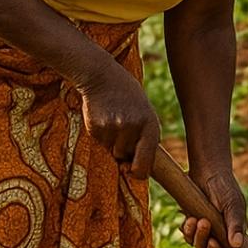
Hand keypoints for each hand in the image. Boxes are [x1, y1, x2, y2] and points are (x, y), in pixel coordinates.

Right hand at [78, 63, 159, 178]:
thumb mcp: (144, 110)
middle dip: (124, 150)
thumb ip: (145, 135)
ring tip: (112, 119)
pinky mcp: (97, 128)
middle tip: (121, 129)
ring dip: (112, 142)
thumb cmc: (126, 94)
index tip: (133, 172)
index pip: (145, 163)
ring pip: (112, 151)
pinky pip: (100, 142)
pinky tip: (103, 116)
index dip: (139, 172)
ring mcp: (114, 128)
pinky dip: (101, 134)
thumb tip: (140, 167)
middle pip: (126, 157)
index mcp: (150, 124)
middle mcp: (133, 128)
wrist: (101, 75)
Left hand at [179, 168, 245, 247]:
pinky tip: (189, 218)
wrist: (208, 171)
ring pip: (198, 246)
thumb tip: (237, 246)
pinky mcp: (191, 222)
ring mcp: (204, 230)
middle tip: (212, 239)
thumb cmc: (225, 188)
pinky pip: (187, 234)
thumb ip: (235, 224)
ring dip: (197, 237)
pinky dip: (187, 230)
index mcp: (233, 235)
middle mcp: (219, 236)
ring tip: (198, 220)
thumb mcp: (232, 205)